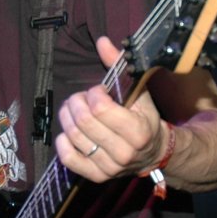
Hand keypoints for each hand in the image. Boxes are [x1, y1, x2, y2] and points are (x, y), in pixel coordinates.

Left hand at [55, 36, 165, 180]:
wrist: (154, 153)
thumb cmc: (144, 118)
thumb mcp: (138, 91)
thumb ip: (119, 66)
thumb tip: (101, 41)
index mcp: (138, 131)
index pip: (100, 108)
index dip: (93, 94)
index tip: (97, 91)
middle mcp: (124, 152)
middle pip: (84, 122)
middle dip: (76, 103)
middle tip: (79, 98)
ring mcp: (109, 167)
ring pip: (74, 137)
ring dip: (67, 117)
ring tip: (73, 110)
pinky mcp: (96, 176)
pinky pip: (68, 158)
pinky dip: (63, 141)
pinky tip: (69, 131)